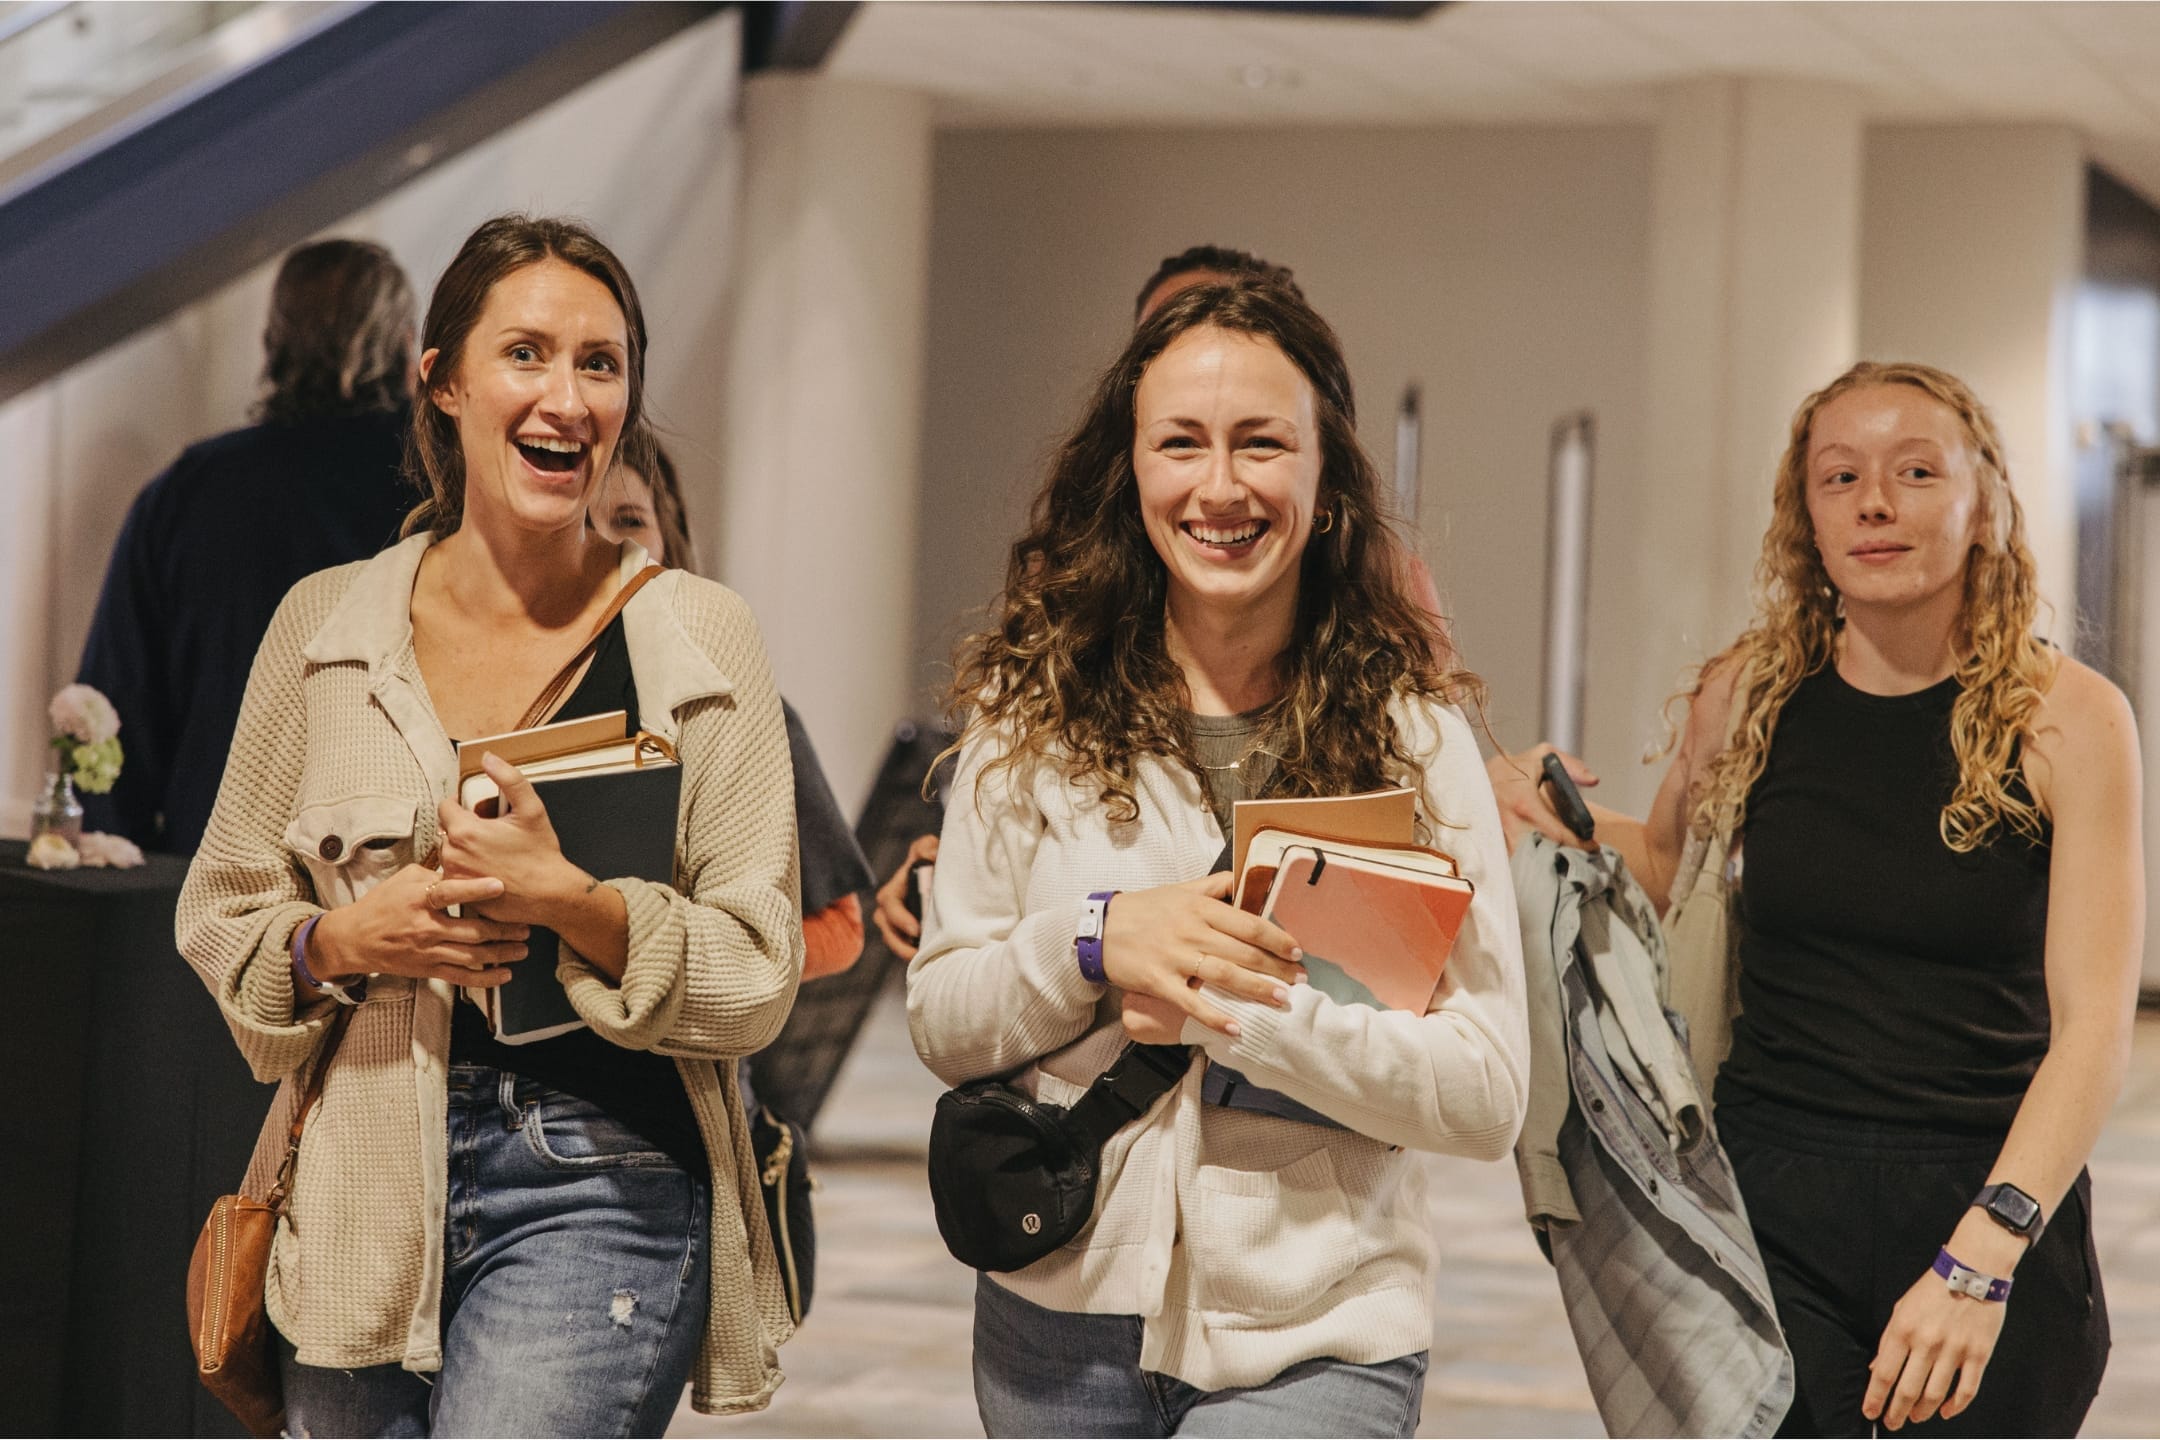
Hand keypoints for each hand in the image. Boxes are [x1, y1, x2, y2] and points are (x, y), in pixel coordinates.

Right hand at [308, 863, 528, 986]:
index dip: (476, 890)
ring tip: (522, 947)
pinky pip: (461, 976)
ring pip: (472, 955)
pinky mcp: (428, 969)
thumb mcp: (405, 879)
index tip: (500, 885)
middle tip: (525, 925)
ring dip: (501, 953)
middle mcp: (425, 927)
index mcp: (419, 900)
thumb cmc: (382, 904)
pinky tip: (505, 974)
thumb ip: (436, 873)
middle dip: (502, 929)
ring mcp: (428, 951)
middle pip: (471, 930)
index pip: (450, 894)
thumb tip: (464, 861)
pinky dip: (485, 978)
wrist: (355, 938)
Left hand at [437, 753, 585, 927]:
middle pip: (446, 830)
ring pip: (449, 853)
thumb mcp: (531, 809)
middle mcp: (453, 855)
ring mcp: (455, 878)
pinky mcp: (460, 895)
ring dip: (463, 848)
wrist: (549, 894)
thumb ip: (508, 778)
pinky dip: (466, 870)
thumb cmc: (541, 854)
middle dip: (463, 827)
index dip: (460, 805)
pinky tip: (489, 870)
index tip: (477, 811)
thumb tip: (489, 758)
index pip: (445, 807)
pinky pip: (454, 875)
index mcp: (464, 831)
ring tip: (491, 852)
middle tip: (490, 831)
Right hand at [872, 834, 938, 958]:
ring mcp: (897, 922)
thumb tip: (930, 856)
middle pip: (887, 929)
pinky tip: (930, 958)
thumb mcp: (928, 847)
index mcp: (893, 889)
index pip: (888, 904)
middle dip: (900, 942)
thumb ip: (926, 847)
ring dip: (906, 951)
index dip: (899, 918)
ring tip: (923, 958)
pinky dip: (915, 953)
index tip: (915, 929)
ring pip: (894, 941)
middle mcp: (890, 907)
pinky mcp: (907, 934)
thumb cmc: (931, 856)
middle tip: (918, 950)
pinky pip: (906, 947)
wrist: (940, 870)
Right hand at [1102, 873, 1304, 1036]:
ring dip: (1256, 990)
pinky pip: (1192, 1002)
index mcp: (1200, 907)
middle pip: (1243, 952)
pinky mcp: (1160, 982)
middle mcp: (1192, 931)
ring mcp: (1176, 958)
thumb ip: (1214, 886)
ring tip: (1282, 1000)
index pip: (1248, 922)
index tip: (1297, 950)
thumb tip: (1244, 880)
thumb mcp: (1180, 889)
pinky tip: (1236, 1028)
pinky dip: (1215, 1016)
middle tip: (1300, 980)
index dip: (1276, 938)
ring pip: (1224, 975)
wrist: (1100, 928)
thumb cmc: (1144, 909)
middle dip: (1276, 968)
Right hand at [1486, 743, 1597, 852]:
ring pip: (1528, 861)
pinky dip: (1527, 863)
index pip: (1559, 834)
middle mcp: (1511, 825)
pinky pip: (1513, 860)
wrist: (1467, 775)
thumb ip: (1569, 765)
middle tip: (1579, 858)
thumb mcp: (1539, 758)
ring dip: (1545, 863)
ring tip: (1561, 861)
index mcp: (1525, 804)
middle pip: (1544, 854)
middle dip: (1563, 858)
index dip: (1579, 844)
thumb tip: (1593, 781)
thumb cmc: (1508, 769)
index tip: (1593, 847)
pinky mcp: (1491, 845)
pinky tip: (1538, 861)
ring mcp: (1499, 837)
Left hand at [1864, 1221, 2019, 1428]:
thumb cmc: (1931, 1290)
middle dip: (1896, 1412)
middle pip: (1908, 1389)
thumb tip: (1875, 1368)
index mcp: (1902, 1330)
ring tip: (1913, 1418)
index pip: (1883, 1373)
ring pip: (1935, 1395)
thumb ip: (1889, 1341)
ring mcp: (1954, 1351)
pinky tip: (1945, 1412)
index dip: (1875, 1397)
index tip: (1870, 1412)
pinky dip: (1955, 1406)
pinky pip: (1966, 1390)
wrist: (1972, 1272)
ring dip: (1922, 1412)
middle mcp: (1926, 1343)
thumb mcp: (1901, 1308)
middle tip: (1891, 1423)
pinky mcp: (1978, 1355)